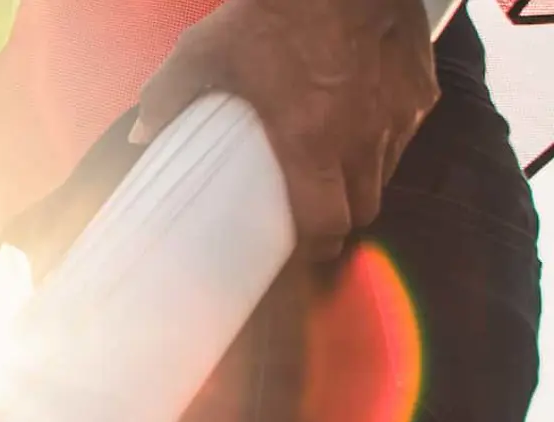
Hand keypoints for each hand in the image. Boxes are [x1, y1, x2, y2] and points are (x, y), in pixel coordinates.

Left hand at [130, 0, 438, 260]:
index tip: (302, 255)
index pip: (326, 223)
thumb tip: (144, 133)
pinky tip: (361, 124)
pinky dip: (386, 139)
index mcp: (308, 142)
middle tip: (316, 216)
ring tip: (334, 172)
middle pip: (363, 208)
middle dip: (340, 220)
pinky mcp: (420, 90)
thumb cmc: (273, 13)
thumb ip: (168, 97)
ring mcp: (396, 116)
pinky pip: (405, 132)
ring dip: (362, 181)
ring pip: (387, 172)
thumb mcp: (203, 53)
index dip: (316, 248)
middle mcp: (360, 139)